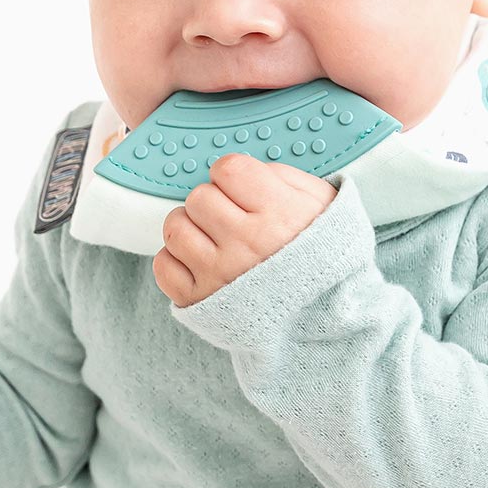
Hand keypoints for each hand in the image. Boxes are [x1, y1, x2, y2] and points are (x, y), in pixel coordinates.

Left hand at [151, 153, 339, 308]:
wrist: (323, 317)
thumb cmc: (322, 258)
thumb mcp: (323, 206)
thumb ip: (282, 177)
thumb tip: (239, 170)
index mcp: (280, 214)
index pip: (228, 169)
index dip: (232, 176)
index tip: (240, 189)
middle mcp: (247, 243)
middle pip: (199, 197)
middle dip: (213, 203)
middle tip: (230, 219)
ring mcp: (221, 273)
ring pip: (175, 228)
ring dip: (191, 229)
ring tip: (213, 240)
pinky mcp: (200, 300)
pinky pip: (164, 265)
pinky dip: (176, 261)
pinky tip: (200, 263)